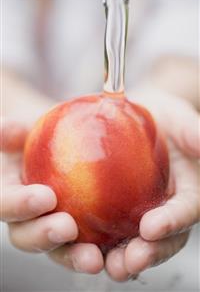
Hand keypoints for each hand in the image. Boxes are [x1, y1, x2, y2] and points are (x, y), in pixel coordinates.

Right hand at [1, 118, 103, 273]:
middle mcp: (29, 217)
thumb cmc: (46, 135)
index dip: (19, 205)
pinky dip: (107, 252)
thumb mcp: (30, 127)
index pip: (6, 203)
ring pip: (60, 250)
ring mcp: (56, 228)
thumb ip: (17, 130)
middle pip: (27, 236)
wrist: (68, 143)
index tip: (46, 197)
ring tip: (94, 258)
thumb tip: (4, 129)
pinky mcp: (85, 233)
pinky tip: (126, 250)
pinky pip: (93, 245)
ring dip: (75, 256)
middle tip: (67, 228)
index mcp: (11, 195)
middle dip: (44, 236)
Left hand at [103, 91, 198, 280]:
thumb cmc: (163, 120)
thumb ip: (192, 131)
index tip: (150, 228)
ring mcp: (144, 214)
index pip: (186, 210)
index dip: (172, 222)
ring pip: (139, 244)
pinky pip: (112, 233)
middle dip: (148, 253)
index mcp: (188, 191)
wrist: (139, 120)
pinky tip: (85, 249)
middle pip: (164, 239)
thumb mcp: (178, 119)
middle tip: (128, 261)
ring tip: (109, 266)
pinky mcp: (120, 213)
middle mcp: (168, 209)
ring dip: (124, 258)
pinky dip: (102, 245)